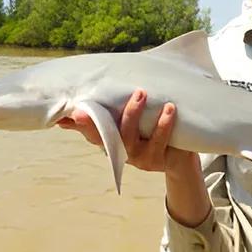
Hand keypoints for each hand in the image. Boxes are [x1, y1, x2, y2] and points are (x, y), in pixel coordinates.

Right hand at [58, 89, 198, 173]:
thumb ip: (110, 112)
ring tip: (141, 93)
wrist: (179, 159)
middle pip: (106, 135)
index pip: (91, 132)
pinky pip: (159, 141)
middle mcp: (122, 150)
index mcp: (112, 141)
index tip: (72, 111)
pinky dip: (163, 124)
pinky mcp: (158, 159)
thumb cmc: (150, 133)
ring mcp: (139, 157)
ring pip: (131, 137)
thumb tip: (75, 105)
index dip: (80, 124)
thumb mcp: (130, 123)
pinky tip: (169, 108)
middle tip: (93, 100)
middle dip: (98, 119)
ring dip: (134, 113)